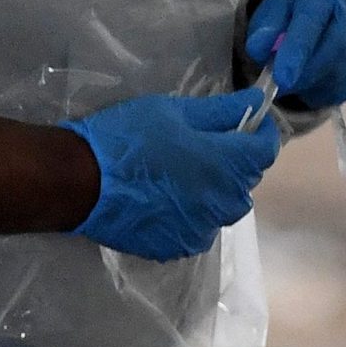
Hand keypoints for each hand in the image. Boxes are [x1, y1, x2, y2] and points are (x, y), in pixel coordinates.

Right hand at [62, 87, 280, 261]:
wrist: (80, 181)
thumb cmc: (127, 138)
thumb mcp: (171, 111)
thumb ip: (219, 110)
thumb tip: (255, 101)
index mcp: (226, 164)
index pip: (265, 149)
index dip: (262, 132)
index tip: (252, 119)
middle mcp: (223, 202)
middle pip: (245, 180)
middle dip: (236, 160)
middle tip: (206, 142)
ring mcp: (203, 228)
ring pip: (223, 207)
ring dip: (215, 189)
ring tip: (183, 173)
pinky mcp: (180, 245)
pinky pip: (200, 226)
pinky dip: (193, 212)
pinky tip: (166, 198)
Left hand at [244, 0, 345, 109]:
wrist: (328, 0)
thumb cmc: (294, 6)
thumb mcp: (272, 8)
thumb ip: (264, 28)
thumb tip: (260, 50)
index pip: (312, 22)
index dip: (297, 52)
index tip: (281, 78)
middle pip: (337, 48)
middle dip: (307, 73)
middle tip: (284, 86)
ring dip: (318, 86)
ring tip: (298, 82)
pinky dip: (334, 92)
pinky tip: (318, 84)